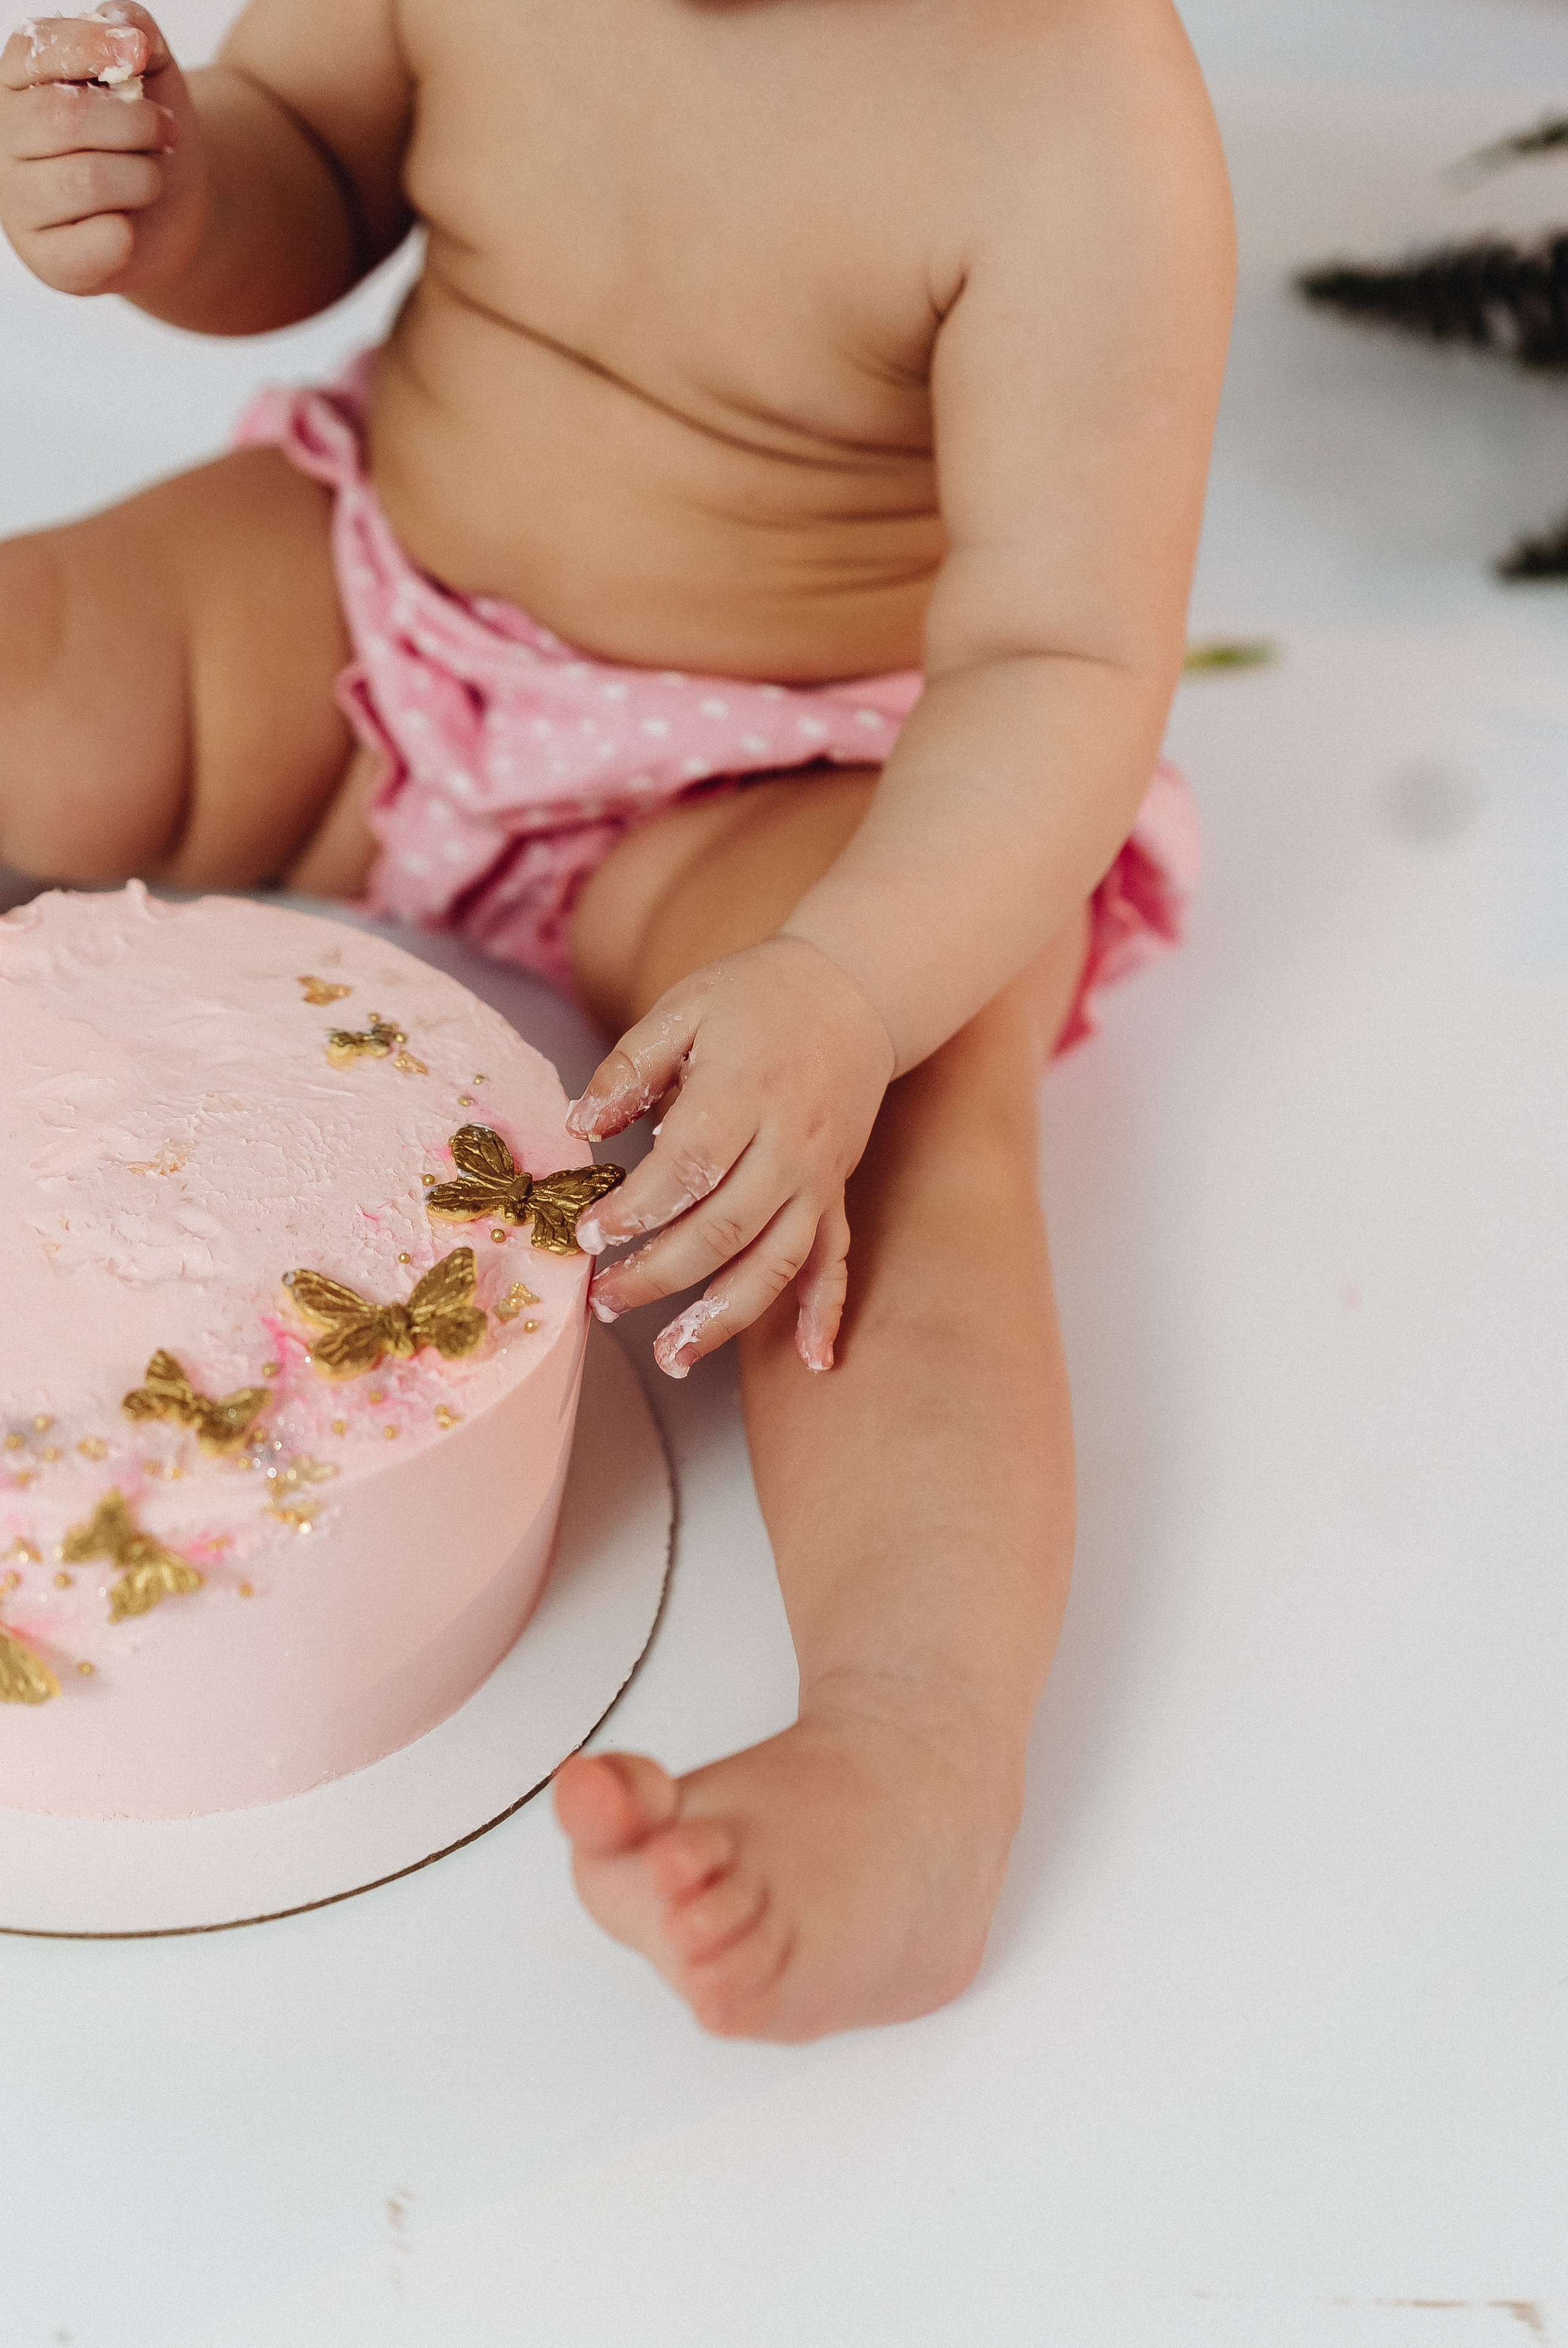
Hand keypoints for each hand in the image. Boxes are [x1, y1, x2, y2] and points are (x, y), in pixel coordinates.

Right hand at [0, 5, 205, 294]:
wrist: (173, 209)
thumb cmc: (148, 132)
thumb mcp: (151, 69)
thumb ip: (134, 29)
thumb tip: (124, 28)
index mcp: (18, 84)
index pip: (34, 50)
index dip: (92, 47)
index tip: (140, 56)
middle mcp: (6, 139)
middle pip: (65, 119)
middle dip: (135, 124)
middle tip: (165, 133)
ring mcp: (19, 203)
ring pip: (86, 179)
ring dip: (142, 178)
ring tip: (149, 179)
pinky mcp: (49, 261)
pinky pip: (97, 241)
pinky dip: (128, 232)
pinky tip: (128, 225)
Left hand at [568, 937, 895, 1378]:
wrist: (853, 991)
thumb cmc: (756, 997)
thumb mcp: (683, 1007)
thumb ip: (628, 1067)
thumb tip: (578, 1126)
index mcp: (743, 1093)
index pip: (687, 1169)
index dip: (636, 1211)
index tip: (588, 1235)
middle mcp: (788, 1145)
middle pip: (726, 1229)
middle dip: (661, 1276)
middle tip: (604, 1302)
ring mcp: (818, 1176)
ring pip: (778, 1262)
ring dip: (727, 1317)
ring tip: (675, 1356)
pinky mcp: (835, 1192)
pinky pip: (835, 1260)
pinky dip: (825, 1311)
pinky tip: (813, 1361)